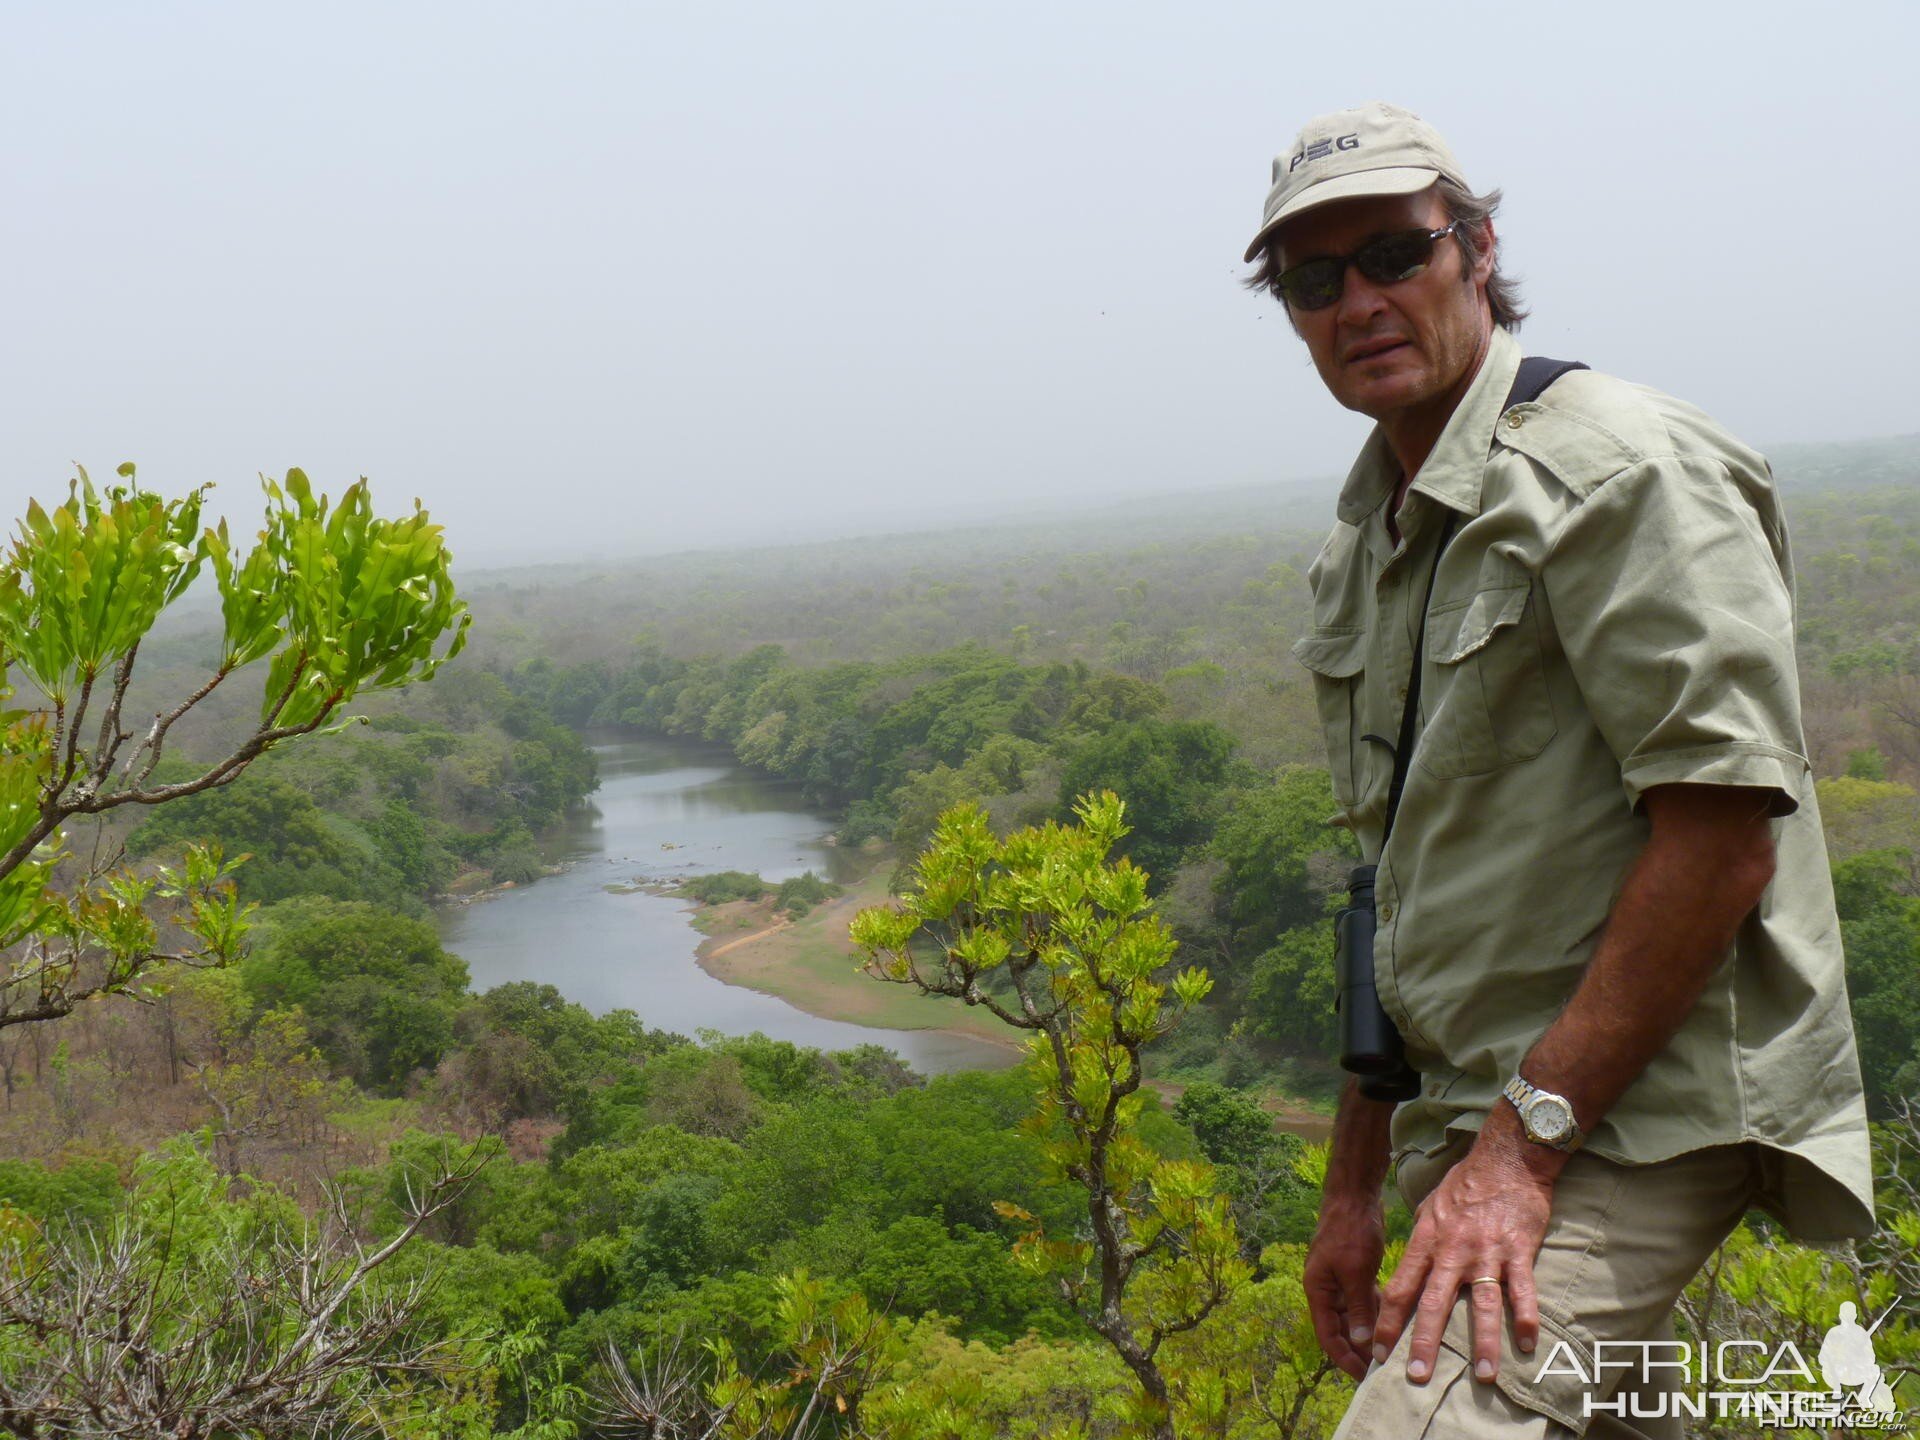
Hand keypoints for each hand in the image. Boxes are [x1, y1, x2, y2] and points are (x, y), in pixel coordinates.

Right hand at [1304, 1191, 1386, 1381]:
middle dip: (1358, 1350)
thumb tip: (1362, 1341)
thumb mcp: (1355, 1271)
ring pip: (1354, 1316)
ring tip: (1389, 1354)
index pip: (1328, 1335)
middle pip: (1341, 1329)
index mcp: (1318, 1290)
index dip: (1344, 1358)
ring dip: (1368, 1333)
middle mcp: (1326, 1289)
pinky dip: (1375, 1313)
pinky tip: (1394, 1325)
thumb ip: (1358, 1306)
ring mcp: (1340, 1280)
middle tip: (1382, 1371)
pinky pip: (1364, 1301)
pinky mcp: (1354, 1271)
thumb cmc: (1350, 1231)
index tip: (1364, 1378)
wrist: (1354, 1195)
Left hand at [1370, 1131, 1554, 1384]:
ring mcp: (1486, 1252)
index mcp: (1426, 1241)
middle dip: (1424, 1342)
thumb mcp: (1429, 1209)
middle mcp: (1452, 1251)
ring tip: (1482, 1376)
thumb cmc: (1464, 1186)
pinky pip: (1522, 1290)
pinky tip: (1527, 1344)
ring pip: (1481, 1304)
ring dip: (1482, 1343)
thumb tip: (1408, 1273)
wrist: (1506, 1161)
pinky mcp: (1518, 1251)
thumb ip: (1420, 1243)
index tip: (1379, 1353)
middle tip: (1416, 1376)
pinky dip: (1525, 1317)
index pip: (1400, 1289)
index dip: (1388, 1322)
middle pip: (1433, 1303)